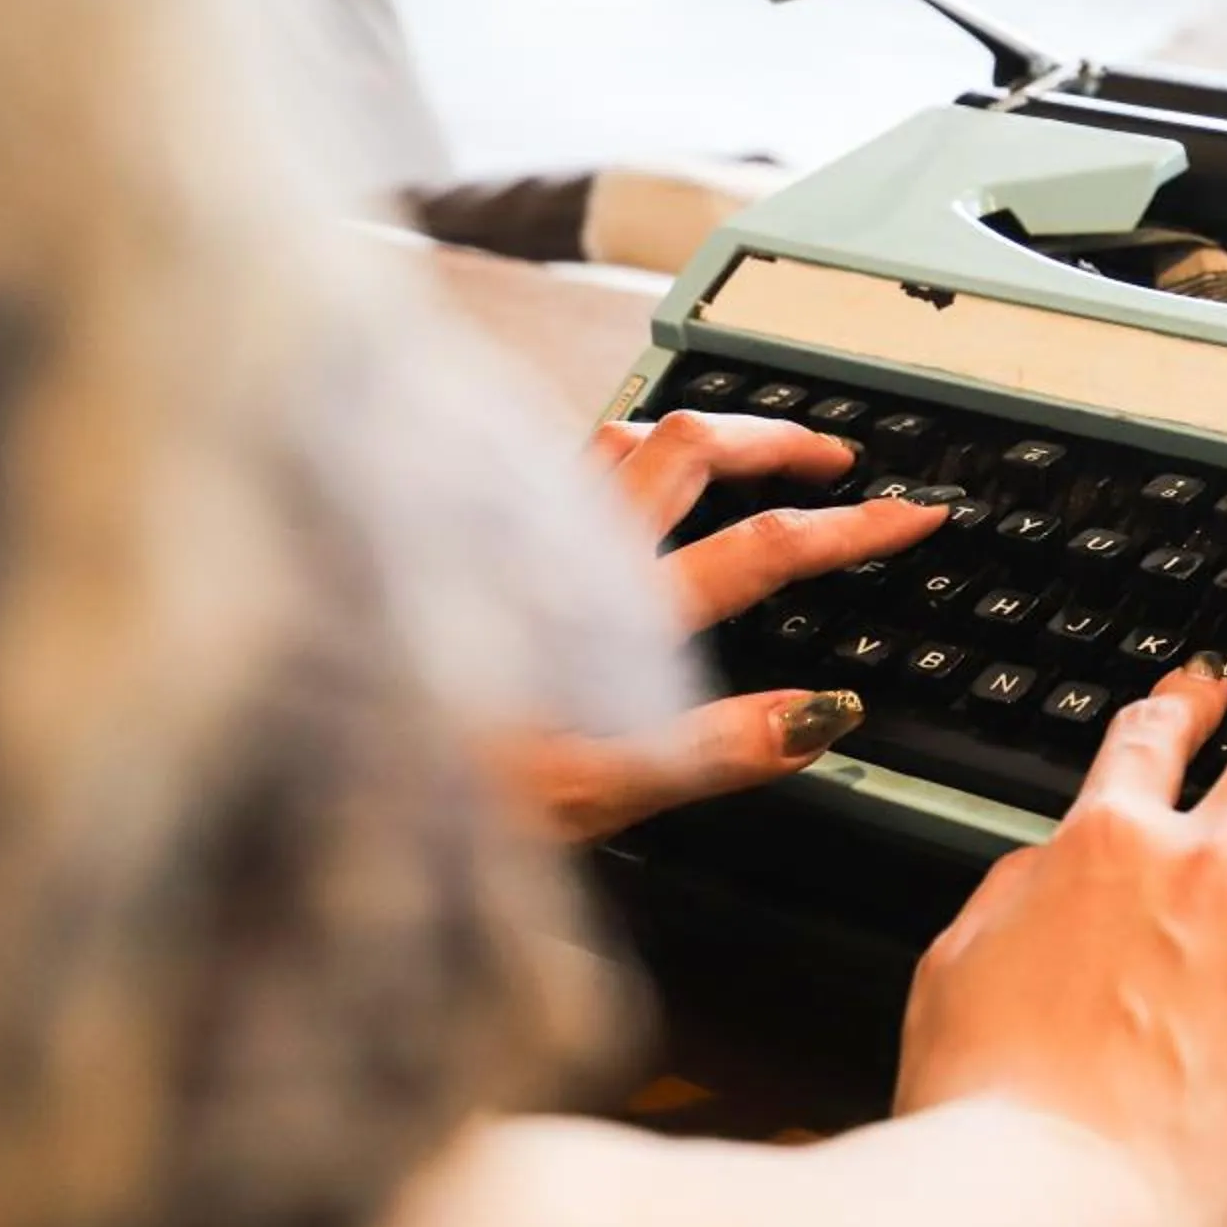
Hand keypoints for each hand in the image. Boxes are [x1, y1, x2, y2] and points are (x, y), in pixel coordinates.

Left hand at [485, 410, 944, 843]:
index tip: (915, 515)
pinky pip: (560, 461)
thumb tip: (822, 716)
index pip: (764, 548)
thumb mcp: (596, 795)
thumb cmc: (440, 787)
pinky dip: (616, 451)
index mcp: (619, 614)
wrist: (311, 760)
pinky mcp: (469, 529)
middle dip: (781, 438)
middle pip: (696, 442)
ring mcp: (517, 528)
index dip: (852, 528)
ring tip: (740, 448)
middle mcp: (571, 549)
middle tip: (838, 458)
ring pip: (623, 432)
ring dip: (698, 431)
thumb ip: (715, 750)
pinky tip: (611, 483)